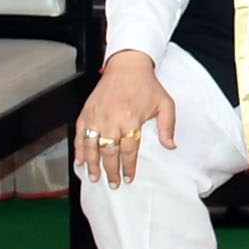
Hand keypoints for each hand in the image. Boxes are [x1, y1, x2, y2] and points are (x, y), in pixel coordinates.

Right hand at [70, 57, 175, 177]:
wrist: (127, 65)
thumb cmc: (146, 84)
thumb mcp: (165, 104)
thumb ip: (168, 126)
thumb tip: (170, 146)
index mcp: (130, 119)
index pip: (128, 150)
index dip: (128, 167)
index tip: (128, 177)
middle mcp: (111, 119)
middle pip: (108, 152)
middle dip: (110, 170)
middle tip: (113, 183)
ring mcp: (96, 115)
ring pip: (90, 146)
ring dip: (92, 164)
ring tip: (94, 176)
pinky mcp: (86, 111)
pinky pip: (79, 134)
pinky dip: (78, 148)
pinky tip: (79, 160)